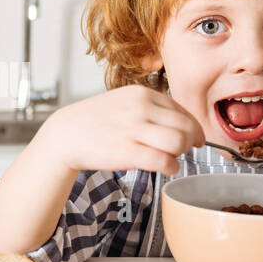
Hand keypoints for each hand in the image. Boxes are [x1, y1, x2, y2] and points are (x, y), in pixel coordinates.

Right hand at [41, 84, 203, 175]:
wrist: (66, 133)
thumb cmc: (95, 121)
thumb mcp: (124, 102)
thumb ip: (150, 108)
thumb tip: (180, 122)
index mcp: (142, 94)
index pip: (182, 110)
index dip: (194, 127)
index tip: (196, 138)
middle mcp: (141, 108)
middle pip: (187, 126)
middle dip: (191, 141)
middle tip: (184, 150)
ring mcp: (134, 129)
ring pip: (180, 142)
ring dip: (182, 153)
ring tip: (173, 158)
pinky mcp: (127, 151)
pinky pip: (164, 160)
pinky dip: (171, 167)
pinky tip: (165, 168)